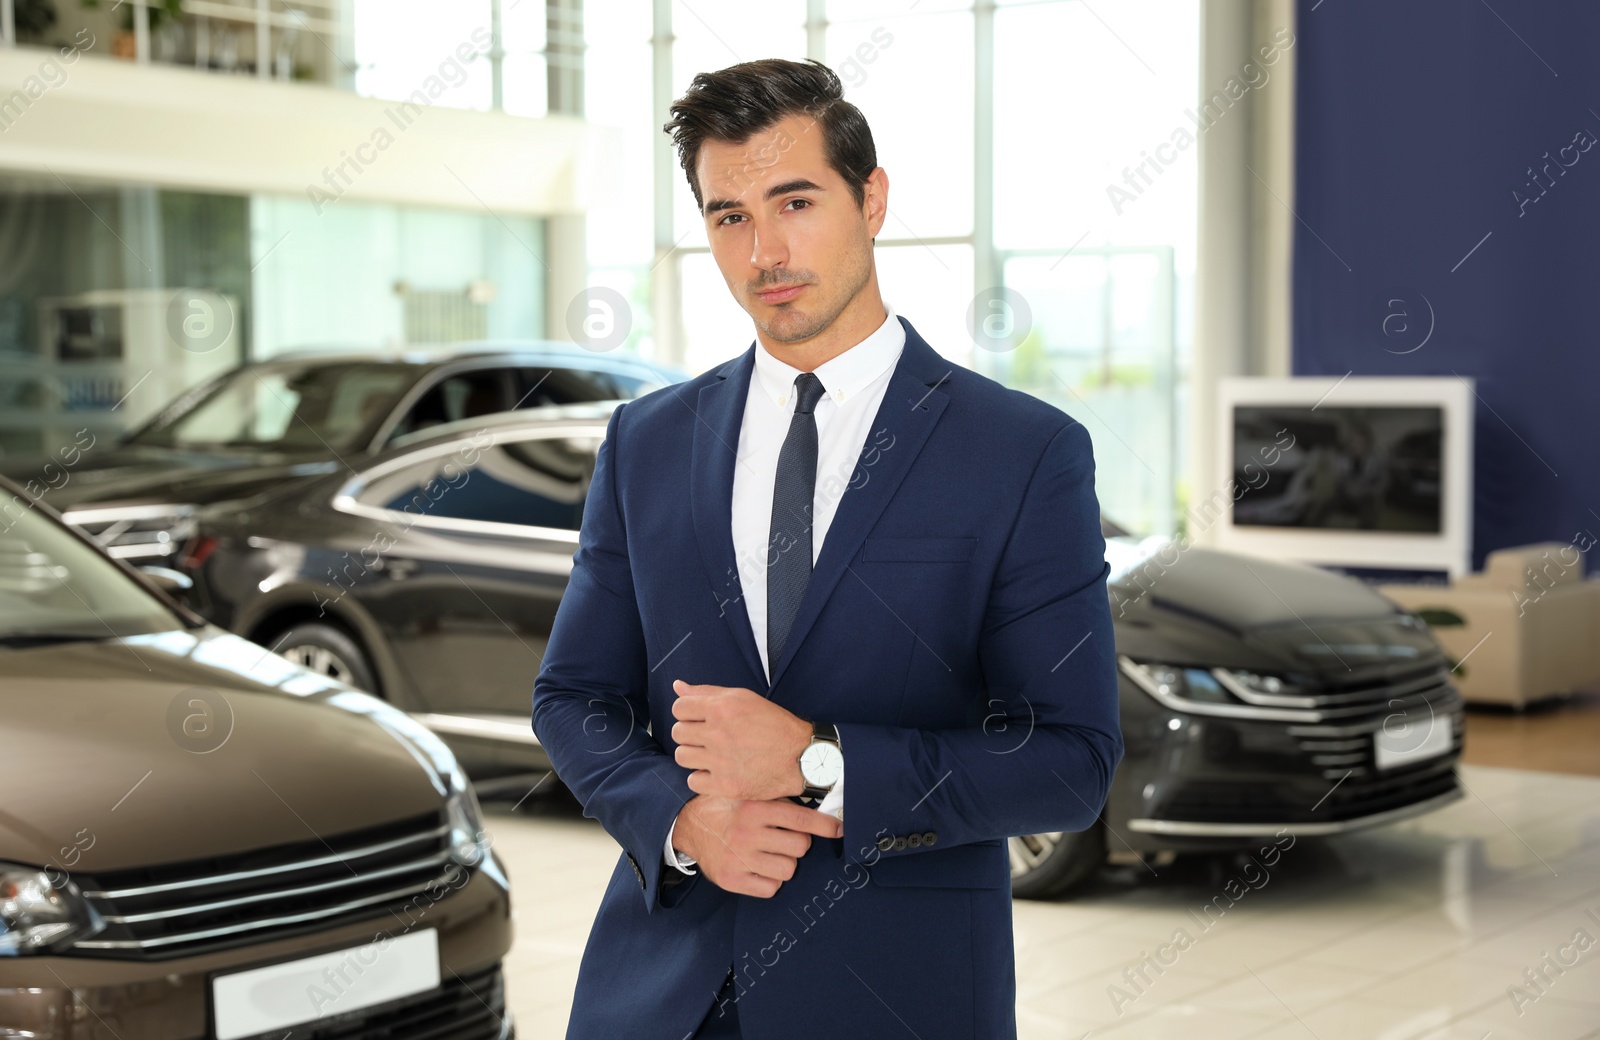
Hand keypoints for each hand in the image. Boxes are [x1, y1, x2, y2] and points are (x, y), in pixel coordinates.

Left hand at [670, 679, 810, 800]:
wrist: (802, 757)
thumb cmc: (774, 726)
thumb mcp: (744, 698)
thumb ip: (708, 692)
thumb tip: (677, 686)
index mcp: (722, 708)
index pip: (679, 708)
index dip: (687, 713)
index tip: (699, 719)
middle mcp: (719, 733)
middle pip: (678, 733)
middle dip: (690, 734)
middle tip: (708, 737)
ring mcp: (721, 761)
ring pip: (682, 756)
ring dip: (694, 755)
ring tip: (712, 754)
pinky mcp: (726, 785)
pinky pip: (693, 780)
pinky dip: (703, 777)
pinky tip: (718, 771)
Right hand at [672, 794, 843, 897]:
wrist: (687, 826)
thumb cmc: (727, 808)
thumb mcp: (749, 793)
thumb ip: (779, 799)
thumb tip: (821, 804)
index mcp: (755, 807)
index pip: (802, 818)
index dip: (826, 825)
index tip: (839, 829)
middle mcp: (747, 833)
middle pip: (801, 847)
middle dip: (798, 843)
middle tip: (785, 838)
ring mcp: (739, 858)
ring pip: (789, 869)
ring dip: (785, 862)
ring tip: (770, 853)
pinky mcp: (732, 879)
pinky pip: (771, 888)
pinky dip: (770, 880)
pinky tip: (760, 867)